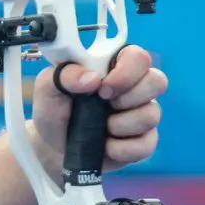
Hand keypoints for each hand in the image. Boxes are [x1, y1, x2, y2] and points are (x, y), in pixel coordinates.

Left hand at [29, 44, 167, 175]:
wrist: (52, 147)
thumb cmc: (54, 110)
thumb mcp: (47, 87)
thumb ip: (64, 75)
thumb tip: (91, 78)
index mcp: (112, 67)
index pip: (138, 56)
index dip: (126, 71)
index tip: (102, 86)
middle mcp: (133, 87)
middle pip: (157, 81)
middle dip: (129, 96)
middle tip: (104, 104)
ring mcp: (140, 114)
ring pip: (152, 114)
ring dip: (121, 125)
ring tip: (100, 127)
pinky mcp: (143, 141)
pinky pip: (147, 143)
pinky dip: (122, 148)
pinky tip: (105, 146)